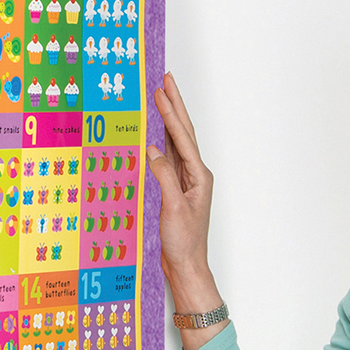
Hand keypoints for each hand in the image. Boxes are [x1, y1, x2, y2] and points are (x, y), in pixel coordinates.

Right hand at [147, 74, 225, 349]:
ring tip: (159, 99)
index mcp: (198, 176)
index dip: (171, 112)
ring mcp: (184, 182)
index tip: (161, 90)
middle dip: (173, 106)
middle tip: (165, 81)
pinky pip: (165, 158)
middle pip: (182, 133)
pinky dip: (158, 142)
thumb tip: (152, 150)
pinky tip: (150, 134)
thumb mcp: (173, 208)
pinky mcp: (174, 191)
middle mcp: (194, 175)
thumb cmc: (183, 243)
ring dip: (166, 120)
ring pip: (174, 143)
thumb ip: (164, 177)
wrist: (185, 268)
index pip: (182, 137)